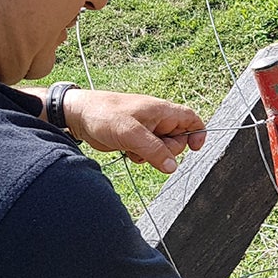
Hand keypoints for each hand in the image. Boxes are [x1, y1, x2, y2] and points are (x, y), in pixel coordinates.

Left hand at [61, 89, 207, 175]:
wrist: (78, 116)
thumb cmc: (103, 115)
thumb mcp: (131, 134)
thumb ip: (155, 150)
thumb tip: (172, 167)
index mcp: (161, 110)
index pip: (191, 119)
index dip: (198, 133)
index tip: (195, 148)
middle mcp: (157, 120)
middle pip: (178, 141)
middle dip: (168, 151)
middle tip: (150, 148)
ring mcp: (147, 130)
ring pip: (163, 150)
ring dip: (153, 156)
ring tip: (135, 148)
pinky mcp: (137, 139)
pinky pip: (150, 154)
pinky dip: (142, 157)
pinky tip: (128, 151)